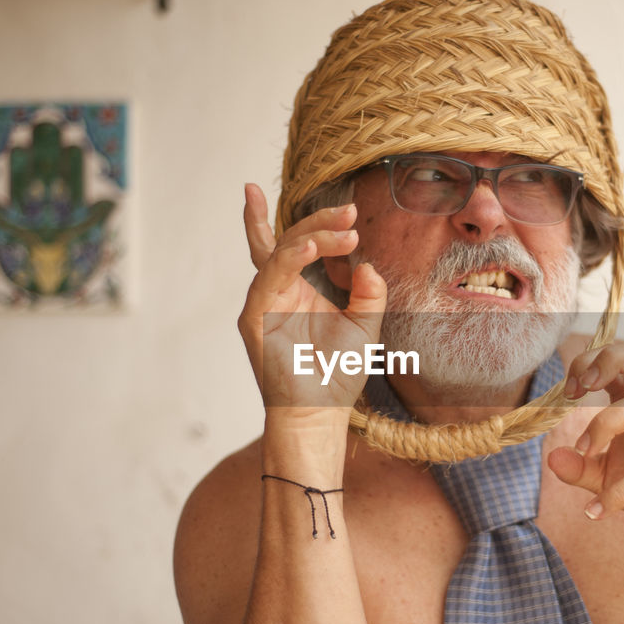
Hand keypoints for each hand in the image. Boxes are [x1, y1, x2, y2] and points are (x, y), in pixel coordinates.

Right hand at [237, 184, 387, 412]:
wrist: (320, 412)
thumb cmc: (337, 374)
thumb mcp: (364, 325)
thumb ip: (368, 294)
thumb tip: (367, 264)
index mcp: (298, 289)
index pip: (297, 244)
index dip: (320, 223)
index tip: (353, 213)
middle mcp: (276, 291)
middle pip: (289, 241)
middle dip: (319, 222)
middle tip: (350, 211)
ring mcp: (262, 303)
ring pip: (280, 253)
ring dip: (310, 236)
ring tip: (342, 229)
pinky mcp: (255, 318)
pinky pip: (269, 278)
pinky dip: (288, 260)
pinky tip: (310, 248)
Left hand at [547, 342, 623, 540]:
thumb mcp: (608, 477)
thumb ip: (580, 468)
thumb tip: (552, 458)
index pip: (620, 359)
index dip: (590, 362)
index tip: (569, 391)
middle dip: (608, 360)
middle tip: (580, 389)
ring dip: (603, 424)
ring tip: (586, 453)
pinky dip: (617, 492)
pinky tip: (597, 510)